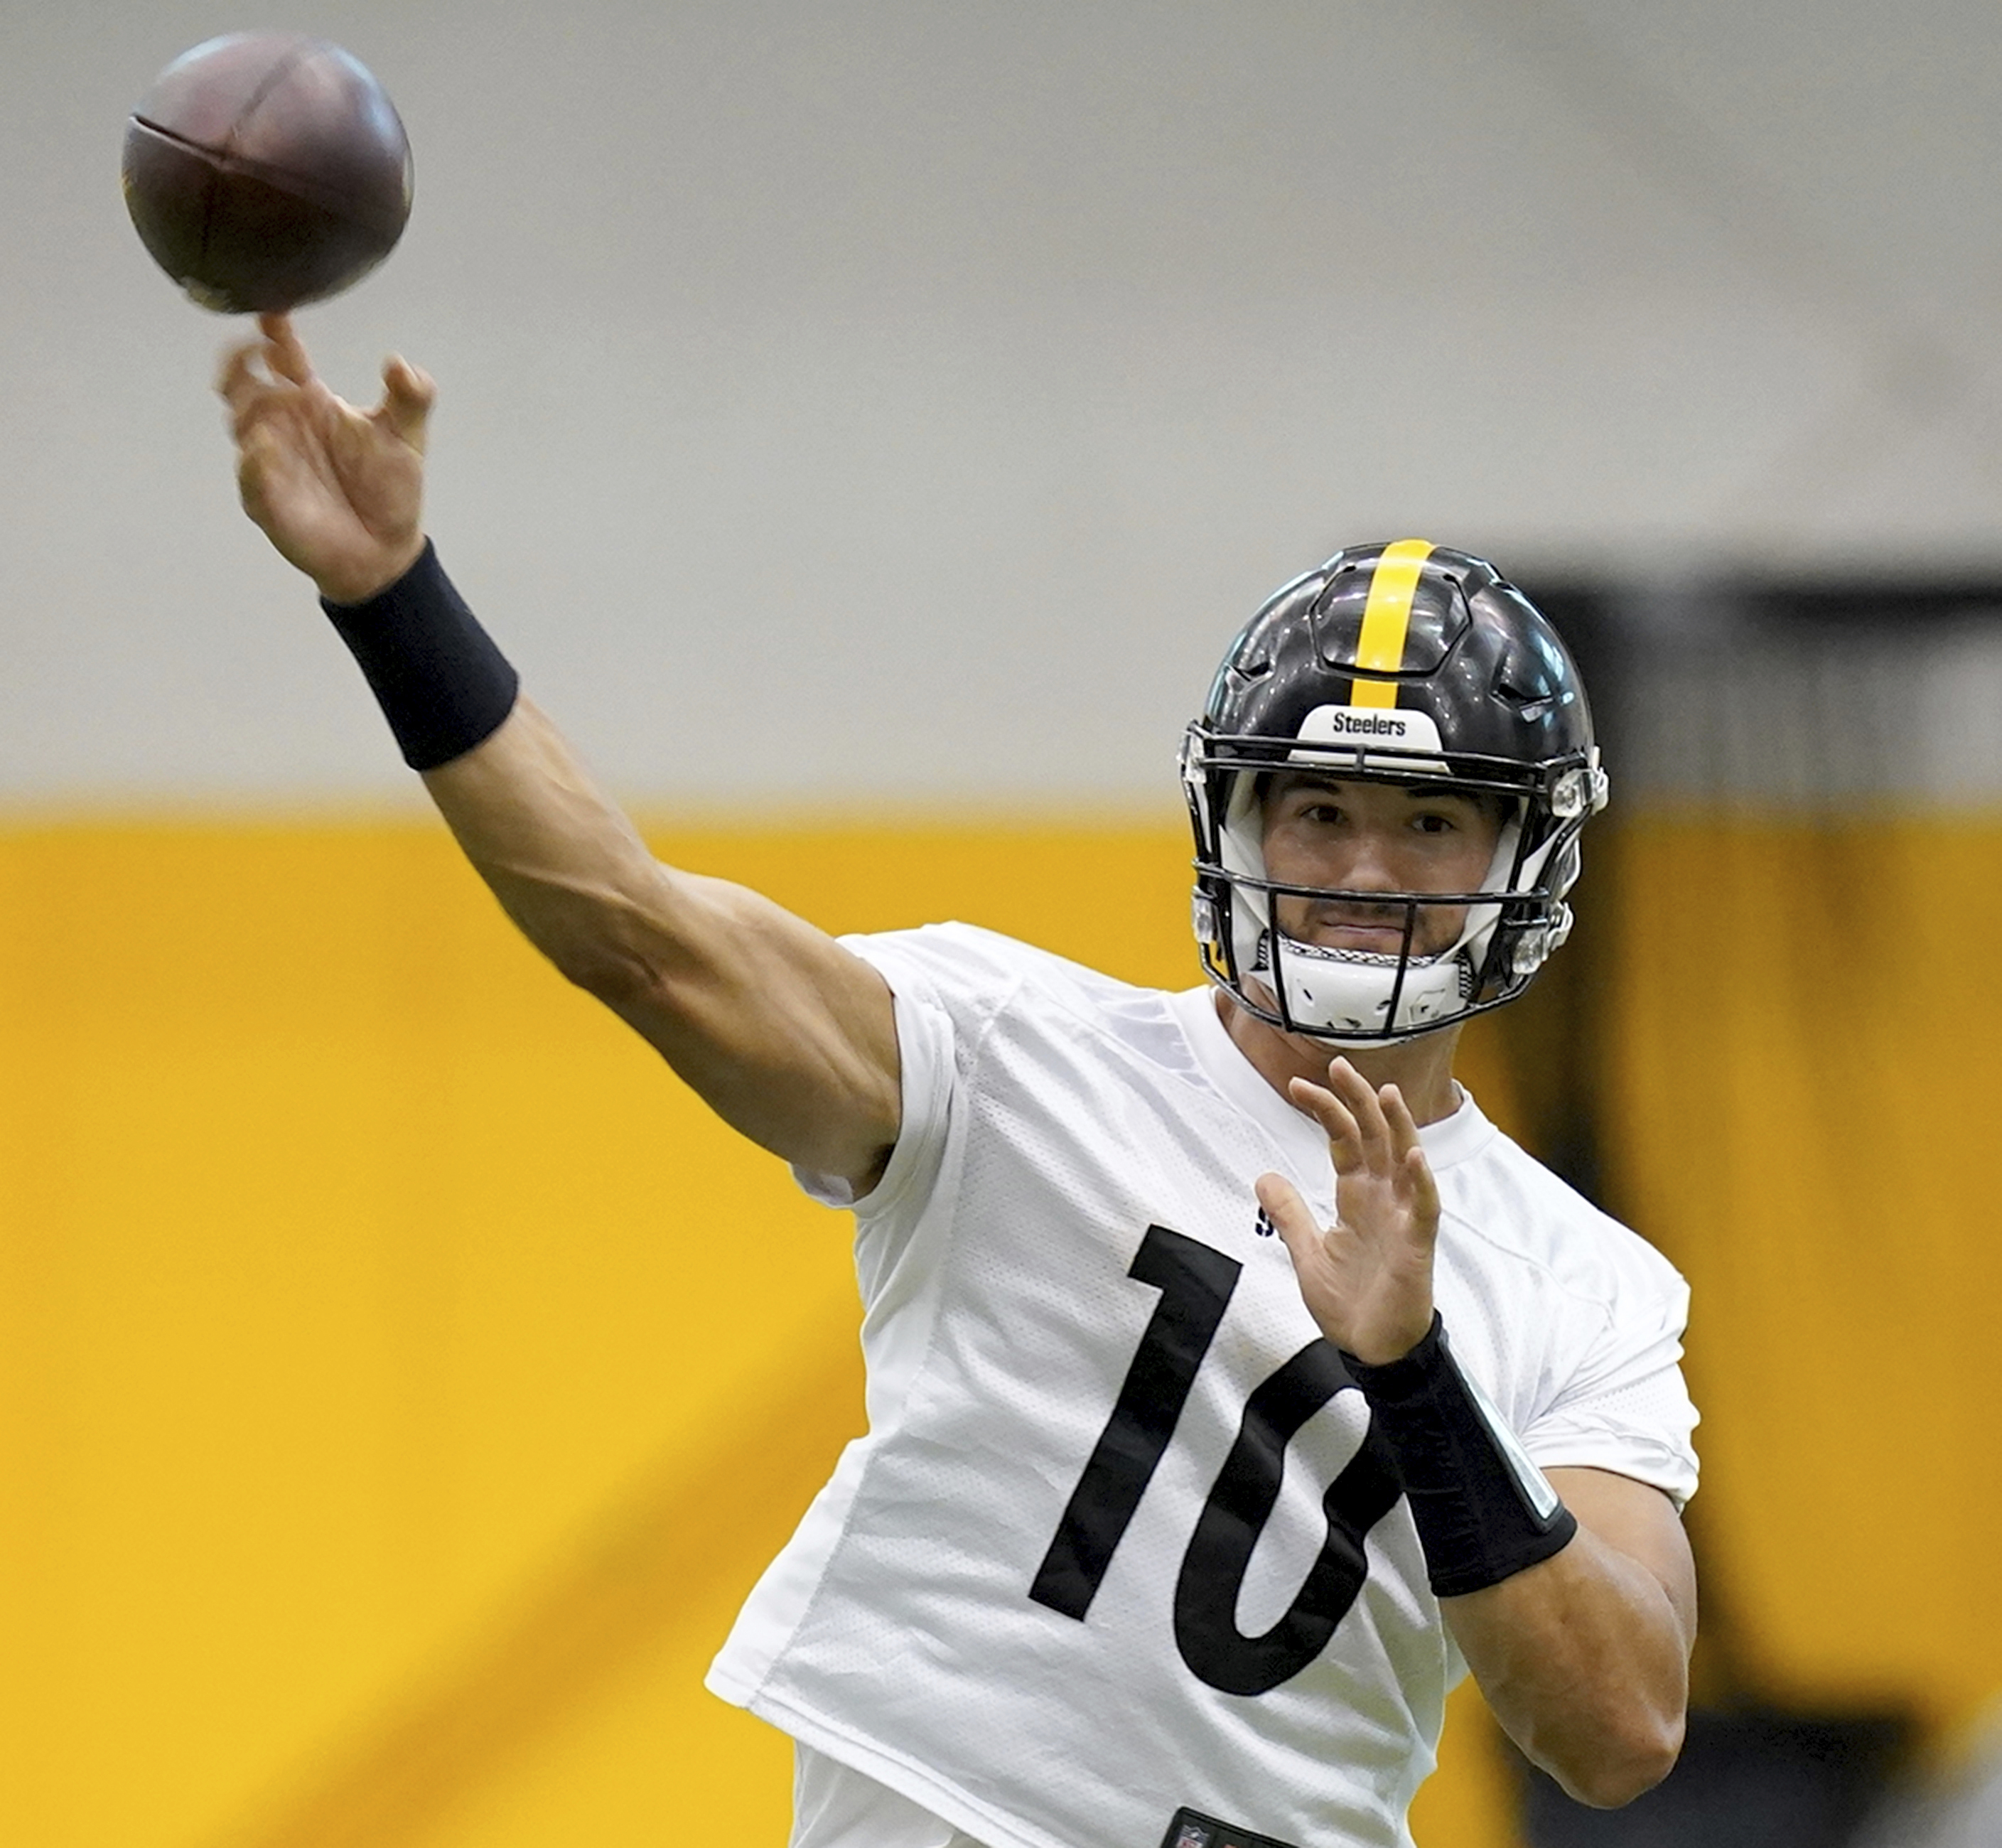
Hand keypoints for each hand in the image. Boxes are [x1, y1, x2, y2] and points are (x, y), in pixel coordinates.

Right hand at [217, 312, 433, 603]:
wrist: (385, 550)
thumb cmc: (389, 488)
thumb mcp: (407, 436)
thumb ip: (413, 396)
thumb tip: (401, 363)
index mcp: (311, 401)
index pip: (284, 357)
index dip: (274, 333)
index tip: (274, 314)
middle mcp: (283, 424)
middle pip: (243, 382)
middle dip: (240, 362)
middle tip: (255, 349)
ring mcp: (270, 461)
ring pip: (242, 424)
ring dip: (249, 409)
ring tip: (272, 399)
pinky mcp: (266, 499)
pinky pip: (250, 477)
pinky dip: (254, 462)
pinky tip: (265, 449)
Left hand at [1258, 1058, 1439, 1364]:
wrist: (1371, 1348)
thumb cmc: (1349, 1302)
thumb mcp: (1306, 1251)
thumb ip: (1289, 1212)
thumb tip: (1262, 1176)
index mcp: (1356, 1196)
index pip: (1344, 1140)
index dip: (1326, 1111)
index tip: (1298, 1085)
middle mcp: (1382, 1199)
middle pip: (1375, 1138)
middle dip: (1359, 1101)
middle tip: (1339, 1065)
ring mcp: (1403, 1218)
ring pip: (1405, 1162)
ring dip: (1398, 1128)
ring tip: (1386, 1094)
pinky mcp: (1417, 1245)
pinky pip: (1424, 1208)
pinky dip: (1421, 1183)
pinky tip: (1413, 1158)